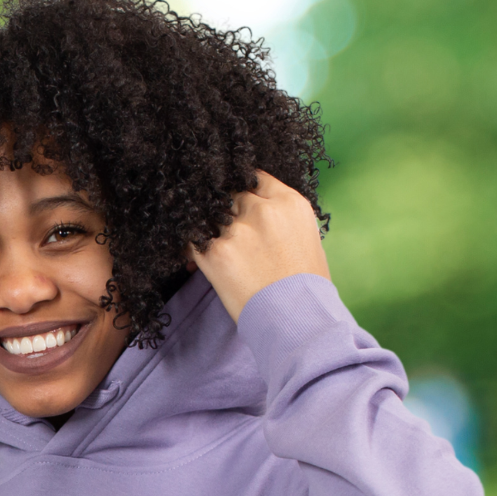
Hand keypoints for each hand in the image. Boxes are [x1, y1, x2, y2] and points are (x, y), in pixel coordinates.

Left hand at [188, 170, 330, 321]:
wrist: (296, 318)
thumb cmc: (305, 285)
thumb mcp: (306, 237)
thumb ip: (281, 217)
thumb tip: (256, 210)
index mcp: (290, 203)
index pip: (255, 177)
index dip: (243, 189)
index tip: (235, 200)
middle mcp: (263, 210)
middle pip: (230, 194)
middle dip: (225, 211)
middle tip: (223, 231)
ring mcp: (238, 229)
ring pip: (209, 214)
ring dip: (207, 227)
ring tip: (210, 245)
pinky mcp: (216, 252)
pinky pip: (192, 239)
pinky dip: (190, 246)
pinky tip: (193, 256)